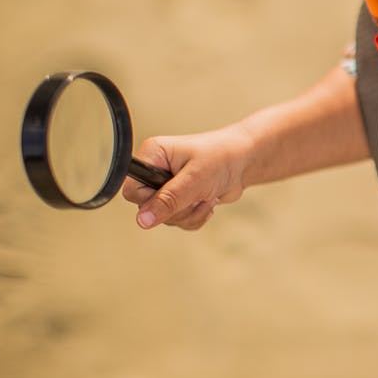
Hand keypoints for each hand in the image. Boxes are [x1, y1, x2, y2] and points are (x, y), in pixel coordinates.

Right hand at [121, 125, 254, 230]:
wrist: (246, 161)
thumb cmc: (222, 158)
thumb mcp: (195, 179)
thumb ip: (168, 200)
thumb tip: (142, 221)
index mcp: (152, 156)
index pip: (131, 189)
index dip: (150, 201)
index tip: (174, 198)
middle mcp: (154, 170)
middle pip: (147, 209)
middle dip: (176, 209)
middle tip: (197, 195)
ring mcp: (166, 186)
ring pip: (164, 218)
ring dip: (189, 214)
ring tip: (207, 195)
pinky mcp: (179, 199)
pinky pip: (178, 221)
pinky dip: (196, 217)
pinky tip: (208, 201)